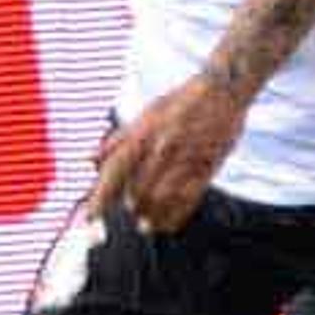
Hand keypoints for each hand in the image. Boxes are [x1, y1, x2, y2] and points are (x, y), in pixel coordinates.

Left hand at [89, 73, 249, 233]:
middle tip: (128, 211)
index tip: (89, 218)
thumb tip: (90, 160)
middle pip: (136, 191)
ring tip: (144, 224)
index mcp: (143, 132)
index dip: (99, 198)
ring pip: (159, 201)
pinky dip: (173, 218)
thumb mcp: (146, 113)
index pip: (114, 171)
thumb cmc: (183, 99)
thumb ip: (118, 139)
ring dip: (148, 216)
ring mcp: (185, 159)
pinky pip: (187, 202)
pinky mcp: (206, 168)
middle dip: (129, 206)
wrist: (224, 88)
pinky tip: (164, 226)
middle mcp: (162, 147)